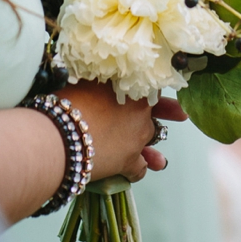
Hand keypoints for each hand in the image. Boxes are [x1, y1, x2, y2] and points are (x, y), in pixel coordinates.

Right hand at [57, 83, 187, 182]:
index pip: (149, 82)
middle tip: (182, 114)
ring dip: (151, 148)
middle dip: (168, 112)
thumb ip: (101, 79)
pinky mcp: (129, 161)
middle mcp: (139, 110)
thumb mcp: (85, 80)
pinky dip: (137, 169)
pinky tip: (134, 172)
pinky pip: (139, 168)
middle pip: (154, 110)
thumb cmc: (67, 101)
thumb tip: (100, 69)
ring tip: (160, 160)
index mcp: (130, 86)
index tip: (164, 86)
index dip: (153, 84)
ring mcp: (137, 136)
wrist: (58, 134)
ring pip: (148, 139)